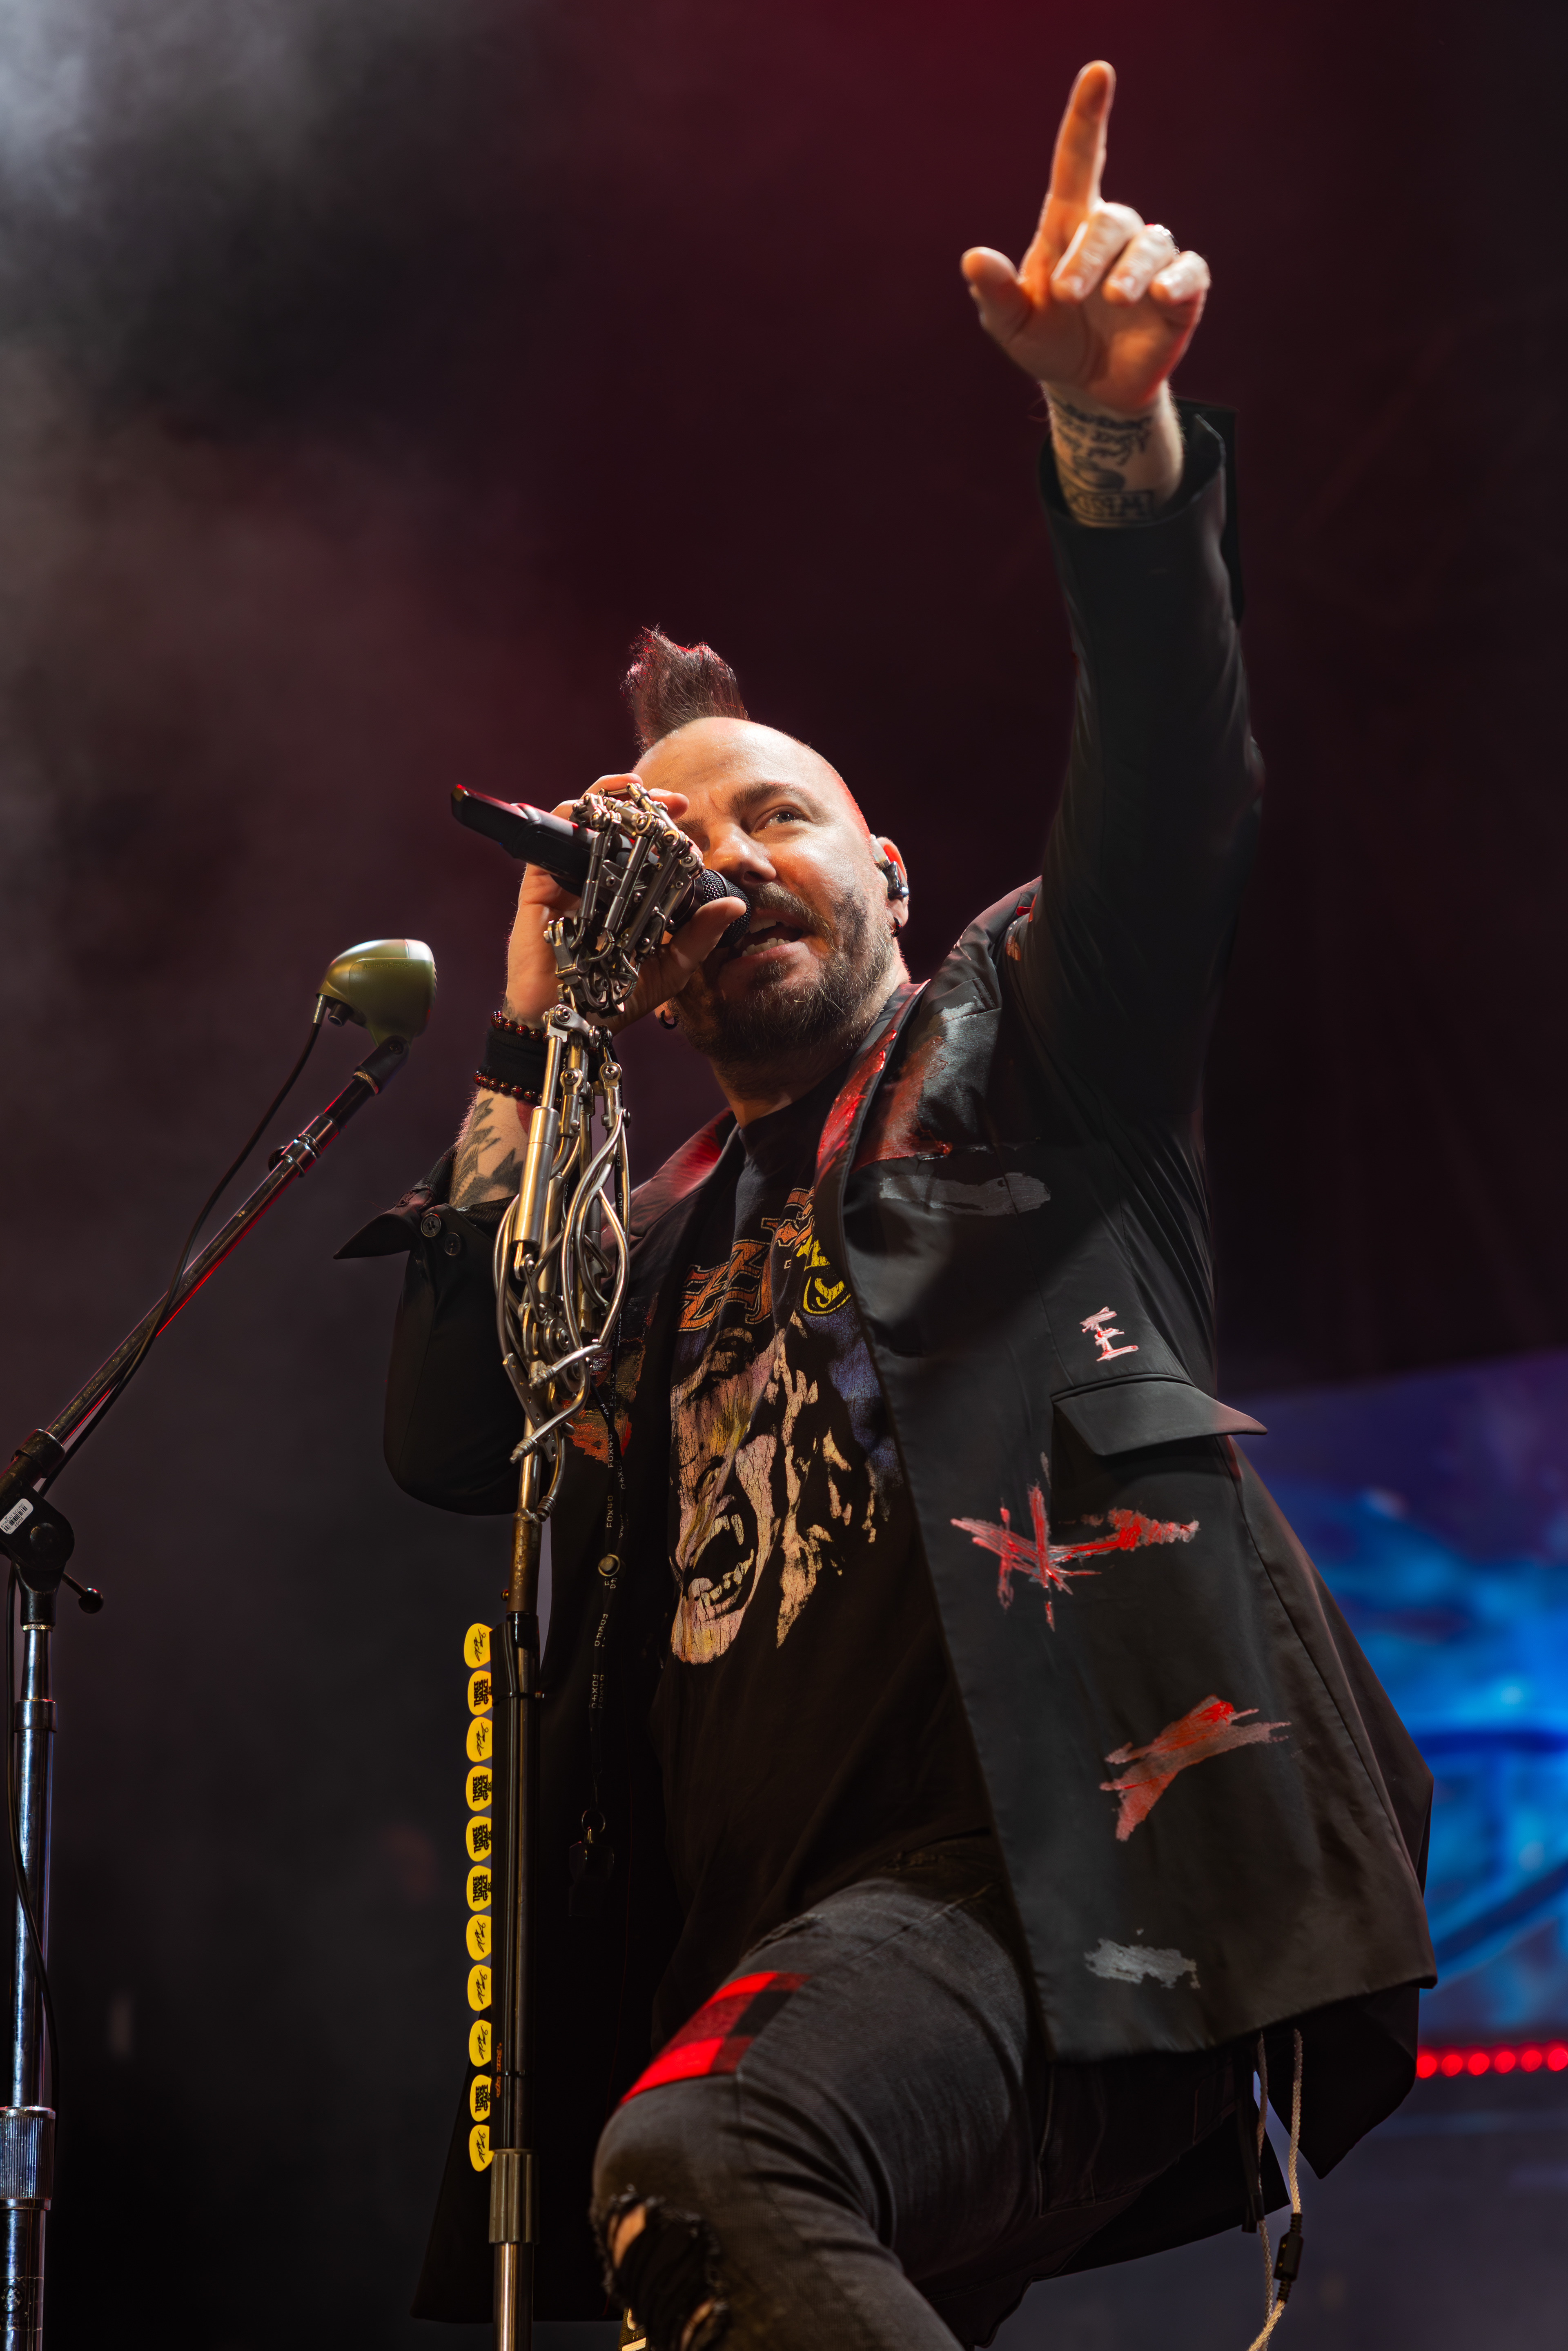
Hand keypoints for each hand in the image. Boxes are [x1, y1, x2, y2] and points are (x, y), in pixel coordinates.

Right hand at [501, 777, 745, 1030]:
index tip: (691, 834)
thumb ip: (698, 936)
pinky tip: (602, 808)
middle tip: (675, 803)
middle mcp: (596, 885)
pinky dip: (574, 814)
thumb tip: (734, 904)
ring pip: (585, 822)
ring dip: (613, 799)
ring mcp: (566, 881)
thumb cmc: (613, 1000)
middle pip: (617, 829)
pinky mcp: (539, 884)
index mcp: (625, 900)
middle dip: (646, 806)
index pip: (645, 855)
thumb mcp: (669, 968)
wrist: (568, 1021)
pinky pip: (552, 837)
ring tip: (642, 793)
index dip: (667, 836)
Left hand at [961, 61, 1208, 418]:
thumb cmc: (1048, 343)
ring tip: (1115, 301)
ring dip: (1129, 270)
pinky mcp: (1181, 292)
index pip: (1079, 160)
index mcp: (1069, 228)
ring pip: (1150, 242)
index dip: (1087, 116)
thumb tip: (971, 260)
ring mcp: (1150, 261)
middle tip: (1068, 295)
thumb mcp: (1012, 325)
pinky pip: (1189, 271)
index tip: (1098, 72)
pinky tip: (1161, 296)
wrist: (1089, 387)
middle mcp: (1113, 235)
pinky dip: (1175, 280)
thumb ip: (995, 294)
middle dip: (1090, 254)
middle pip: (1111, 218)